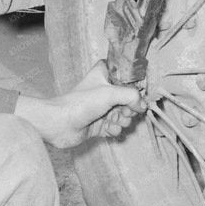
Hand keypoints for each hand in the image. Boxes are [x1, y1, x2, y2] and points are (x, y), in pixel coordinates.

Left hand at [14, 62, 145, 147]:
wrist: (60, 124)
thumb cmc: (80, 103)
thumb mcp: (110, 93)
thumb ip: (132, 96)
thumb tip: (143, 105)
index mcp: (105, 75)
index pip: (129, 79)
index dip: (134, 90)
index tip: (134, 97)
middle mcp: (105, 91)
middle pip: (130, 101)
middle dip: (129, 110)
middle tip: (121, 112)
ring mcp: (102, 108)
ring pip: (125, 116)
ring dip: (122, 122)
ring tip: (112, 121)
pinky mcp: (100, 124)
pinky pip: (116, 128)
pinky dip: (114, 130)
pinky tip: (106, 129)